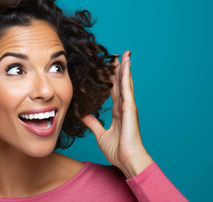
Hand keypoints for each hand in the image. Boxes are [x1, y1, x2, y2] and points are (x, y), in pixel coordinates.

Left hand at [80, 51, 152, 178]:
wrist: (127, 160)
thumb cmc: (118, 150)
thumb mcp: (100, 134)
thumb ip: (92, 123)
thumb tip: (82, 115)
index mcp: (119, 112)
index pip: (114, 90)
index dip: (111, 79)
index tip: (108, 67)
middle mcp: (125, 107)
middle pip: (120, 83)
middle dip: (118, 69)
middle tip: (115, 55)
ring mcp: (129, 107)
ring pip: (126, 83)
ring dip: (125, 68)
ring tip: (124, 54)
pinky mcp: (130, 108)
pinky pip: (127, 89)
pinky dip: (126, 76)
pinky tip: (126, 64)